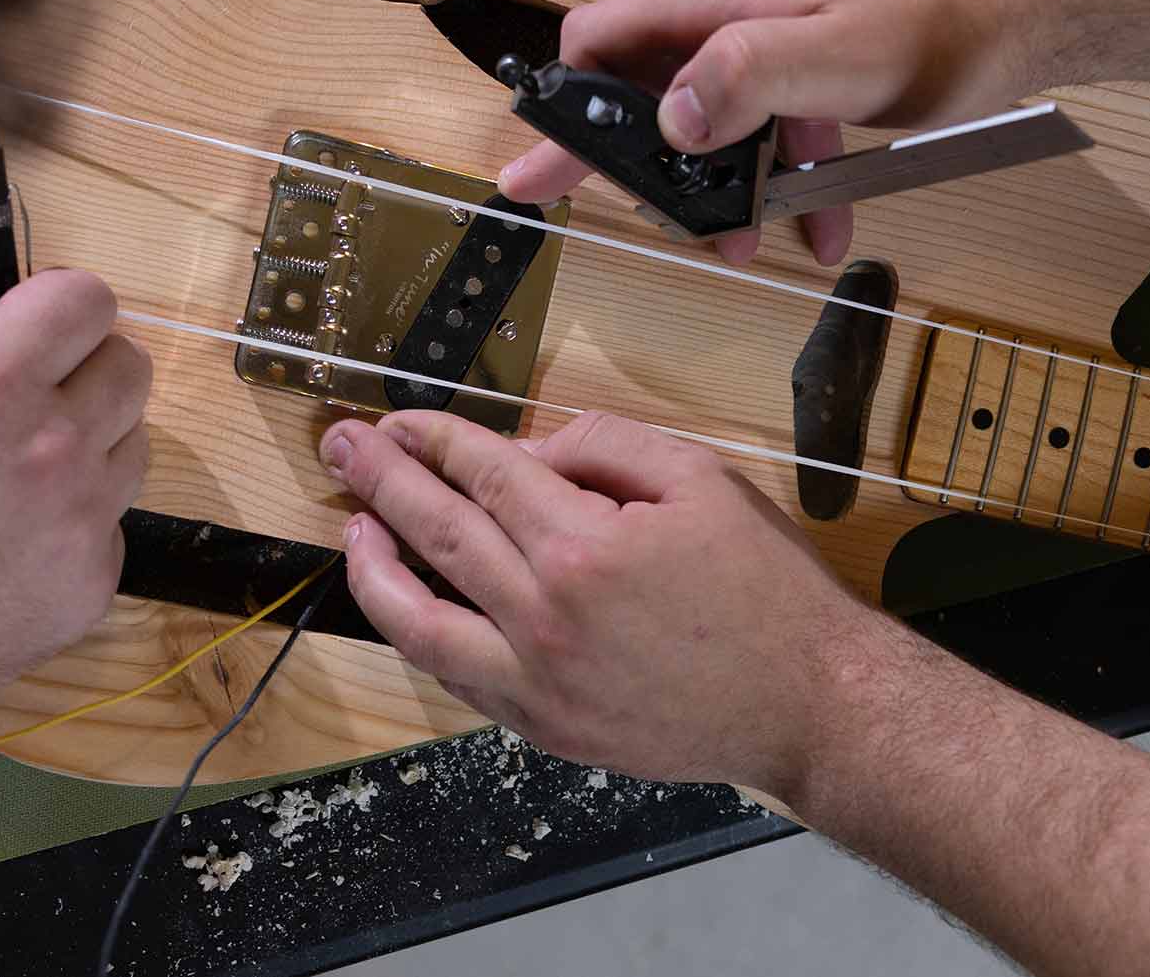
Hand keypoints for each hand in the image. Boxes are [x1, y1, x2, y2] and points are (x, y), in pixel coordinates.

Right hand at [0, 270, 151, 729]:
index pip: (88, 300)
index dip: (61, 307)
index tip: (35, 329)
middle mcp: (52, 450)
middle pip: (131, 367)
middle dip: (88, 369)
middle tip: (34, 397)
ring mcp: (81, 523)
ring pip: (135, 445)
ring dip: (91, 444)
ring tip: (15, 474)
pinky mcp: (93, 584)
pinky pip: (112, 525)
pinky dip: (74, 523)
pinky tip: (8, 543)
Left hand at [318, 410, 870, 798]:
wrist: (807, 703)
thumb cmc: (764, 586)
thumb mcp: (700, 478)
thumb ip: (605, 447)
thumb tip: (528, 455)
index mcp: (583, 546)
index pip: (483, 475)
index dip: (435, 439)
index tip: (401, 420)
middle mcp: (544, 617)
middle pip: (437, 534)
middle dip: (381, 481)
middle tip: (342, 446)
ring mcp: (537, 683)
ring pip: (421, 622)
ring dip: (374, 568)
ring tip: (353, 527)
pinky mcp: (544, 728)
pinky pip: (457, 677)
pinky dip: (422, 634)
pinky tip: (410, 601)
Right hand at [499, 0, 1046, 265]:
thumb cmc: (941, 20)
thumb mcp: (835, 52)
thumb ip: (743, 75)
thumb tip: (669, 118)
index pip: (604, 40)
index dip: (568, 113)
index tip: (539, 174)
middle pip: (663, 88)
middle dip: (674, 171)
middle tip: (684, 233)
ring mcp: (778, 13)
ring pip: (727, 110)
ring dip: (742, 181)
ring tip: (773, 239)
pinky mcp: (818, 39)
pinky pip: (778, 110)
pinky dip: (792, 165)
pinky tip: (824, 214)